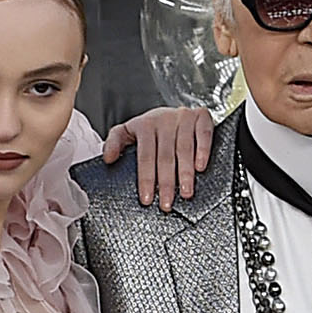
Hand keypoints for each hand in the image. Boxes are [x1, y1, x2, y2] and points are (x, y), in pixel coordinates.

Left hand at [97, 105, 212, 208]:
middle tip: (166, 202)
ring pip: (184, 148)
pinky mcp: (201, 116)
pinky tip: (200, 167)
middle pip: (165, 156)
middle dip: (166, 182)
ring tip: (185, 193)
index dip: (146, 178)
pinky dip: (203, 151)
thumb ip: (114, 142)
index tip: (147, 198)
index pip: (145, 156)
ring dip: (185, 173)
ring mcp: (183, 117)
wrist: (171, 110)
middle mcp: (164, 119)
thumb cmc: (149, 127)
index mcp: (144, 125)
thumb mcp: (127, 131)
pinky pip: (204, 133)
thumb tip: (108, 158)